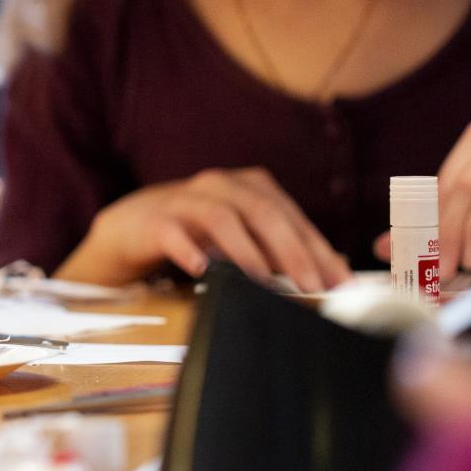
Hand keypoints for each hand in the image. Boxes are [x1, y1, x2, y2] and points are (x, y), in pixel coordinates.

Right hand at [62, 167, 348, 291]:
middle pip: (263, 211)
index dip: (318, 248)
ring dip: (247, 251)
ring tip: (265, 283)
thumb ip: (280, 250)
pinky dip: (189, 250)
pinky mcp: (153, 220)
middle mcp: (219, 185)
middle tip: (312, 285)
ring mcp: (184, 199)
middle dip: (292, 251)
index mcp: (247, 186)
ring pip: (222, 217)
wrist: (130, 228)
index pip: (291, 216)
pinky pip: (172, 232)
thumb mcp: (241, 237)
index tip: (339, 281)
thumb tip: (333, 273)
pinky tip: (202, 270)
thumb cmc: (195, 233)